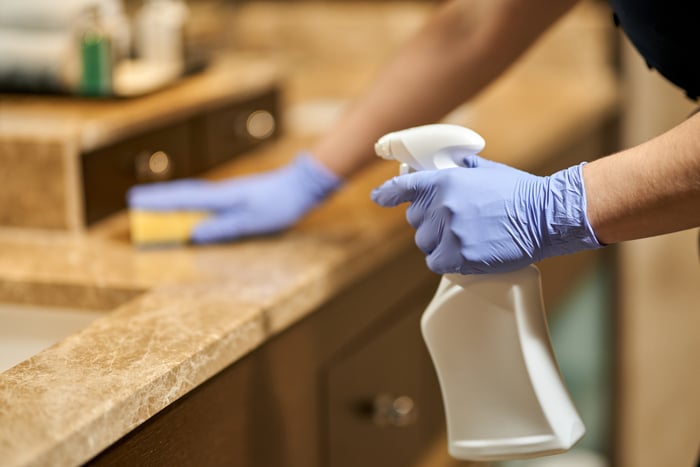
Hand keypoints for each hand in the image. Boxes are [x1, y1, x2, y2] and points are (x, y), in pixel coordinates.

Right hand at [127, 154, 341, 242]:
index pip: (182, 199)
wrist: (301, 186)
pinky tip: (191, 210)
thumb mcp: (251, 221)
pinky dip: (191, 204)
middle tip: (135, 203)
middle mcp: (222, 192)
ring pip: (194, 197)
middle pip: (184, 195)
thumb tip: (193, 233)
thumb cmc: (279, 204)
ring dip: (174, 202)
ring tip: (155, 209)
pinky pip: (207, 201)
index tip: (133, 201)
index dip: (158, 202)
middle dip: (159, 200)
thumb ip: (222, 227)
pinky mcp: (238, 197)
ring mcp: (230, 193)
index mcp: (221, 197)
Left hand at [371, 154, 600, 273]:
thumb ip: (457, 169)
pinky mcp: (460, 256)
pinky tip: (465, 254)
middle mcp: (442, 205)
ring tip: (465, 238)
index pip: (403, 188)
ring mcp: (450, 232)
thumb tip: (443, 165)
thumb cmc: (517, 192)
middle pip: (415, 222)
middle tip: (454, 224)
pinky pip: (436, 263)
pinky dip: (447, 262)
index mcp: (445, 181)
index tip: (379, 198)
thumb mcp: (484, 169)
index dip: (387, 194)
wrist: (543, 215)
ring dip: (439, 244)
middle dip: (430, 224)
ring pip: (425, 244)